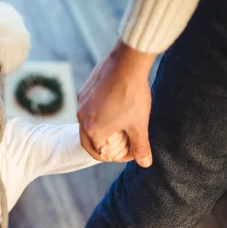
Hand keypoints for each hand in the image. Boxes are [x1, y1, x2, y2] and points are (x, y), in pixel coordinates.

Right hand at [77, 41, 156, 166]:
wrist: (127, 63)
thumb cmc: (133, 96)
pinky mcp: (84, 90)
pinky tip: (114, 108)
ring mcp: (82, 103)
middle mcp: (82, 118)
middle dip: (103, 147)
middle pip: (88, 141)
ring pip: (88, 124)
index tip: (131, 151)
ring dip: (100, 130)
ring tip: (117, 127)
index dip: (116, 156)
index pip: (100, 153)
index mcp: (93, 131)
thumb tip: (145, 164)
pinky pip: (89, 109)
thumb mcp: (139, 125)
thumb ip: (140, 147)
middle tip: (118, 147)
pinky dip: (98, 114)